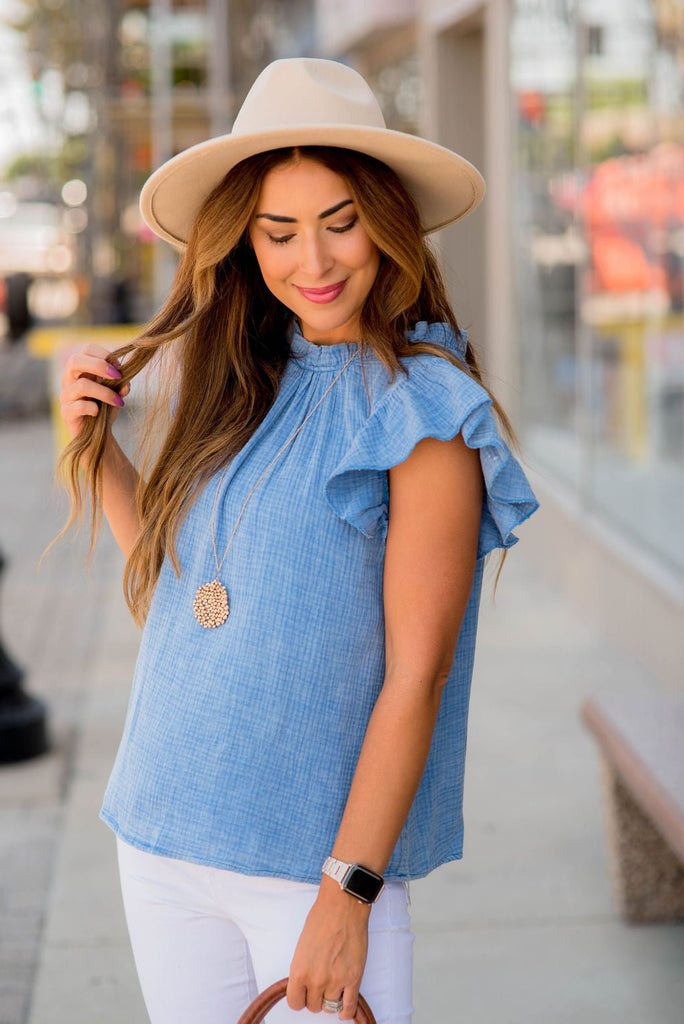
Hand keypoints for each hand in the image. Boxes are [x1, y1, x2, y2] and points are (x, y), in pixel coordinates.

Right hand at [59, 343, 129, 439]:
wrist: (99, 435)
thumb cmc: (105, 409)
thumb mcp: (117, 394)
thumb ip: (122, 386)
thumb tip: (126, 383)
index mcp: (81, 370)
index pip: (87, 350)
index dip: (104, 354)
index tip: (120, 368)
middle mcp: (69, 379)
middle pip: (75, 360)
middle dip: (99, 365)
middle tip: (118, 376)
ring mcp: (66, 396)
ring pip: (82, 385)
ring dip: (105, 392)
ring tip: (118, 402)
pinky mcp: (66, 413)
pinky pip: (78, 406)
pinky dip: (93, 408)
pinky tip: (99, 413)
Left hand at [287, 875, 370, 1018]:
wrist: (342, 905)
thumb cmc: (321, 918)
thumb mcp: (302, 946)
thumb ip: (303, 968)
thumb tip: (306, 983)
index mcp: (299, 970)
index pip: (295, 1003)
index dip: (300, 997)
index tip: (304, 992)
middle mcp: (316, 980)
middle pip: (313, 1006)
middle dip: (316, 997)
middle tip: (321, 984)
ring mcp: (336, 981)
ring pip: (330, 1007)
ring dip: (331, 999)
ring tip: (334, 985)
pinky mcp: (354, 978)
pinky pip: (348, 1007)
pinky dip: (346, 1010)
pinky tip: (344, 1004)